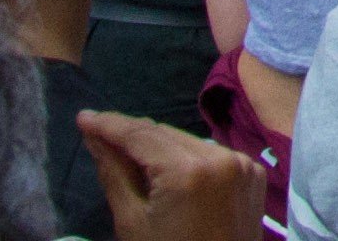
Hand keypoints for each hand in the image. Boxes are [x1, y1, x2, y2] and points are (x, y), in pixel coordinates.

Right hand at [82, 109, 264, 240]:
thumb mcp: (132, 221)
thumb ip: (114, 173)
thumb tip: (94, 137)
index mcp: (188, 170)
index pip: (141, 135)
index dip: (109, 125)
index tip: (84, 117)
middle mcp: (221, 156)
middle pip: (165, 134)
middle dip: (132, 134)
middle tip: (98, 134)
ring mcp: (242, 163)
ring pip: (188, 141)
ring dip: (158, 145)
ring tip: (127, 153)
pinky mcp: (254, 172)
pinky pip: (211, 154)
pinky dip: (187, 157)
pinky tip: (166, 169)